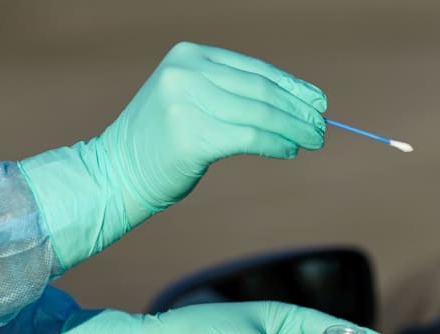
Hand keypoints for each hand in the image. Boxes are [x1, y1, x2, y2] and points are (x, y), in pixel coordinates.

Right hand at [99, 42, 326, 216]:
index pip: (254, 69)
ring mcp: (186, 102)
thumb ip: (229, 93)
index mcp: (188, 56)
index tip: (318, 101)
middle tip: (322, 126)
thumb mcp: (190, 100)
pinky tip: (289, 151)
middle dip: (298, 110)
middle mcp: (186, 72)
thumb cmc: (161, 142)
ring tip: (314, 140)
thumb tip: (292, 105)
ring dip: (293, 129)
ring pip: (259, 113)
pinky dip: (275, 144)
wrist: (117, 172)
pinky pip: (248, 137)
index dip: (291, 86)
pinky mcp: (192, 136)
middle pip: (260, 90)